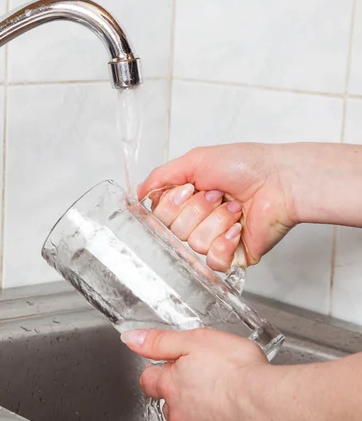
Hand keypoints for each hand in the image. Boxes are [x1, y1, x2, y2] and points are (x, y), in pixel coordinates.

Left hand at [121, 328, 269, 420]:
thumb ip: (159, 341)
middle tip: (199, 374)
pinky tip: (226, 405)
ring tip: (216, 389)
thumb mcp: (193, 340)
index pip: (148, 378)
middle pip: (166, 398)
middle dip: (177, 388)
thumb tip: (131, 338)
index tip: (169, 362)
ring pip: (186, 414)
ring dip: (195, 403)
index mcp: (169, 383)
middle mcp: (178, 410)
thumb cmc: (236, 368)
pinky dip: (212, 415)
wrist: (264, 399)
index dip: (158, 368)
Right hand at [138, 143, 295, 269]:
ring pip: (194, 244)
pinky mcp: (232, 256)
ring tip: (234, 207)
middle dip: (196, 209)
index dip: (172, 204)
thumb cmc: (245, 165)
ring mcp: (213, 240)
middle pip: (173, 231)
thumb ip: (161, 176)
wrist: (281, 180)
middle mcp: (195, 221)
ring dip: (216, 221)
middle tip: (217, 195)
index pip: (158, 215)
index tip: (190, 189)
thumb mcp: (195, 160)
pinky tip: (238, 227)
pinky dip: (225, 242)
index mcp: (185, 200)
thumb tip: (139, 193)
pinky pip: (213, 260)